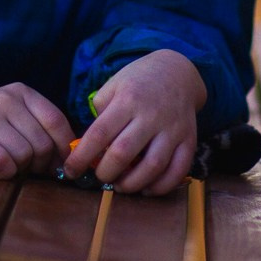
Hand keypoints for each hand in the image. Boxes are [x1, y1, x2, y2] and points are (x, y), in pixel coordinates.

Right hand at [0, 72, 74, 179]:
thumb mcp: (14, 119)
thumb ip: (41, 131)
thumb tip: (71, 160)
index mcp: (22, 92)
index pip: (58, 121)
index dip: (64, 149)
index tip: (61, 166)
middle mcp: (6, 99)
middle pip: (43, 143)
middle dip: (40, 165)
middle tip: (28, 169)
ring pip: (24, 155)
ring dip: (20, 169)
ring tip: (8, 165)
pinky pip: (3, 162)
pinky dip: (5, 172)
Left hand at [61, 50, 206, 195]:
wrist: (178, 72)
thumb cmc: (139, 81)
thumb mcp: (115, 84)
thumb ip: (100, 111)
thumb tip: (90, 145)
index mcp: (128, 99)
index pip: (99, 134)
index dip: (82, 157)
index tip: (71, 171)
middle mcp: (151, 115)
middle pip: (123, 153)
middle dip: (106, 173)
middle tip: (100, 177)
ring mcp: (173, 129)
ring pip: (152, 166)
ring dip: (132, 184)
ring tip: (120, 186)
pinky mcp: (189, 140)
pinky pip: (178, 170)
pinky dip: (162, 186)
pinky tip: (146, 188)